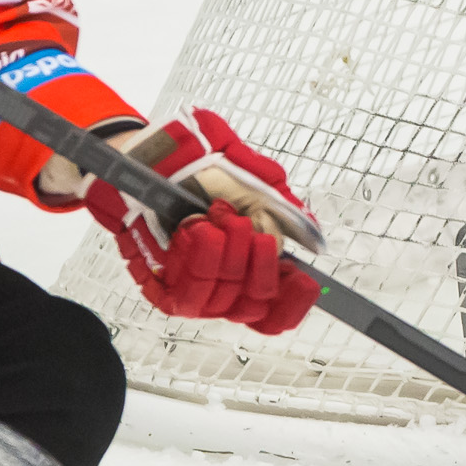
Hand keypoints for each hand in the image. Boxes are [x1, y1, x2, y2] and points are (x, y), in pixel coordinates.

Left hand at [82, 108, 323, 334]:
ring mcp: (193, 287)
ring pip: (224, 299)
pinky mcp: (160, 287)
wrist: (151, 155)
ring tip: (216, 216)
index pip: (278, 309)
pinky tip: (196, 229)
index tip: (302, 280)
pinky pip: (186, 296)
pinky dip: (198, 259)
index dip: (294, 301)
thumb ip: (282, 214)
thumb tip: (314, 244)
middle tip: (247, 225)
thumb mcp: (253, 181)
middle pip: (255, 305)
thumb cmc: (199, 167)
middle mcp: (224, 283)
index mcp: (252, 265)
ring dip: (226, 254)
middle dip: (258, 263)